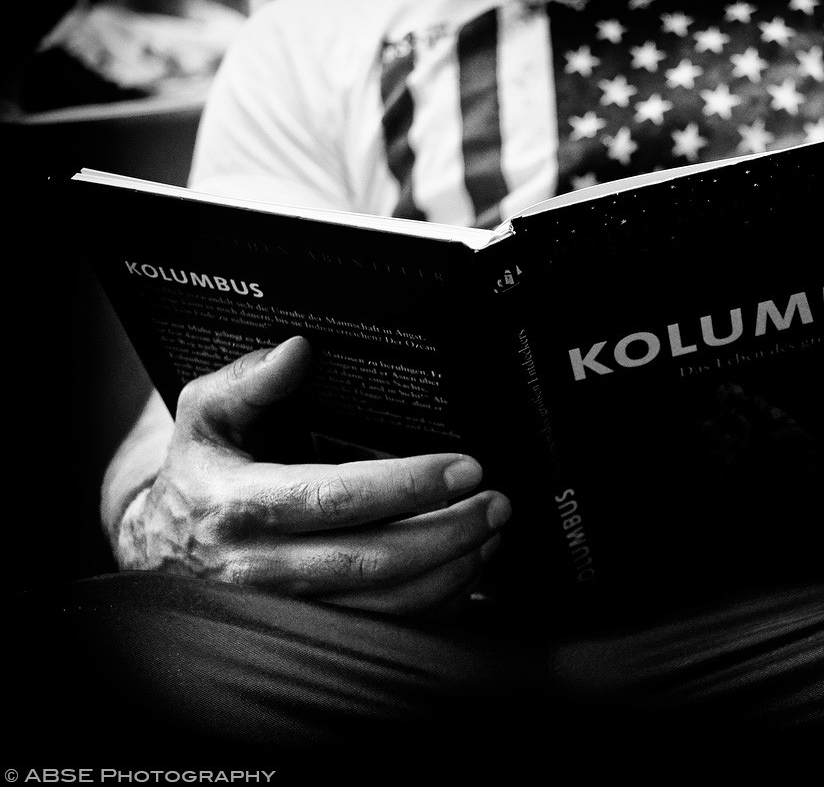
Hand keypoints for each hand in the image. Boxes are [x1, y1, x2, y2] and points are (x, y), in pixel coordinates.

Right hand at [114, 336, 509, 615]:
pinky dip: (437, 605)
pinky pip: (386, 632)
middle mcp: (263, 566)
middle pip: (375, 559)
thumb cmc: (202, 470)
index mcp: (242, 504)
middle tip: (497, 503)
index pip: (338, 497)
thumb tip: (299, 350)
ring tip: (492, 533)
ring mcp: (288, 609)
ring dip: (452, 570)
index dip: (409, 484)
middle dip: (449, 532)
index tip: (465, 466)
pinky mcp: (312, 633)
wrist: (166, 545)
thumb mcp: (207, 415)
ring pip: (386, 605)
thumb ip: (251, 380)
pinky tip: (468, 570)